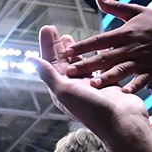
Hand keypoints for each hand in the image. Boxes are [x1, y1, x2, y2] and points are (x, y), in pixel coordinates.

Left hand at [32, 26, 151, 133]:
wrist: (122, 122)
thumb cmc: (91, 109)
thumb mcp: (64, 90)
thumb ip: (48, 74)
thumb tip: (29, 59)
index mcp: (62, 89)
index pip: (51, 63)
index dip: (48, 45)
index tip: (47, 28)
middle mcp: (75, 88)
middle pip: (63, 62)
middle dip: (58, 45)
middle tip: (53, 28)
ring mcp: (91, 87)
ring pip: (79, 64)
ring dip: (73, 51)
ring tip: (68, 36)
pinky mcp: (107, 85)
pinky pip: (98, 68)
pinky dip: (95, 57)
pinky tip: (96, 48)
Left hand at [65, 0, 151, 92]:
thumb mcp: (134, 11)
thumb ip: (115, 7)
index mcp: (124, 33)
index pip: (99, 41)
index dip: (83, 46)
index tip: (67, 52)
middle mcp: (130, 48)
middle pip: (105, 58)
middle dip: (86, 65)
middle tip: (68, 73)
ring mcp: (142, 60)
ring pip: (121, 70)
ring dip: (107, 78)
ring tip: (92, 85)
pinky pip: (142, 80)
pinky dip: (134, 86)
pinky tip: (123, 93)